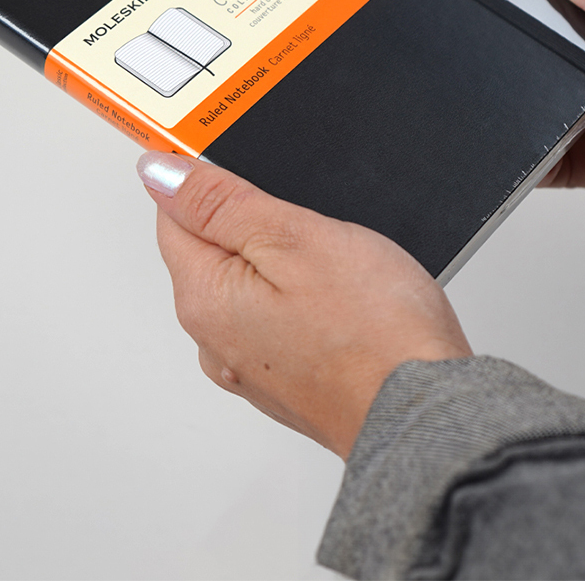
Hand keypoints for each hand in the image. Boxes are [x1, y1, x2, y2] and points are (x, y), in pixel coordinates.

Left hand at [138, 151, 470, 459]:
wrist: (426, 412)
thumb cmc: (373, 333)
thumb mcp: (292, 237)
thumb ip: (219, 204)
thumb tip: (159, 172)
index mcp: (203, 298)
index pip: (174, 213)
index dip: (210, 180)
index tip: (256, 176)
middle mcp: (214, 338)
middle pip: (213, 247)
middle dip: (254, 220)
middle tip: (311, 219)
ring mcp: (251, 361)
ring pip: (251, 280)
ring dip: (283, 257)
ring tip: (335, 260)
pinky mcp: (286, 373)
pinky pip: (278, 313)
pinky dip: (303, 294)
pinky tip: (342, 294)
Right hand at [439, 0, 584, 188]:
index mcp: (546, 17)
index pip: (478, 12)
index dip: (443, 8)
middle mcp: (547, 66)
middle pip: (477, 70)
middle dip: (452, 68)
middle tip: (419, 59)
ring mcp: (554, 114)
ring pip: (492, 121)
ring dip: (477, 115)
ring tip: (456, 103)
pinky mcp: (567, 160)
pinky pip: (520, 168)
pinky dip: (505, 164)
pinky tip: (493, 148)